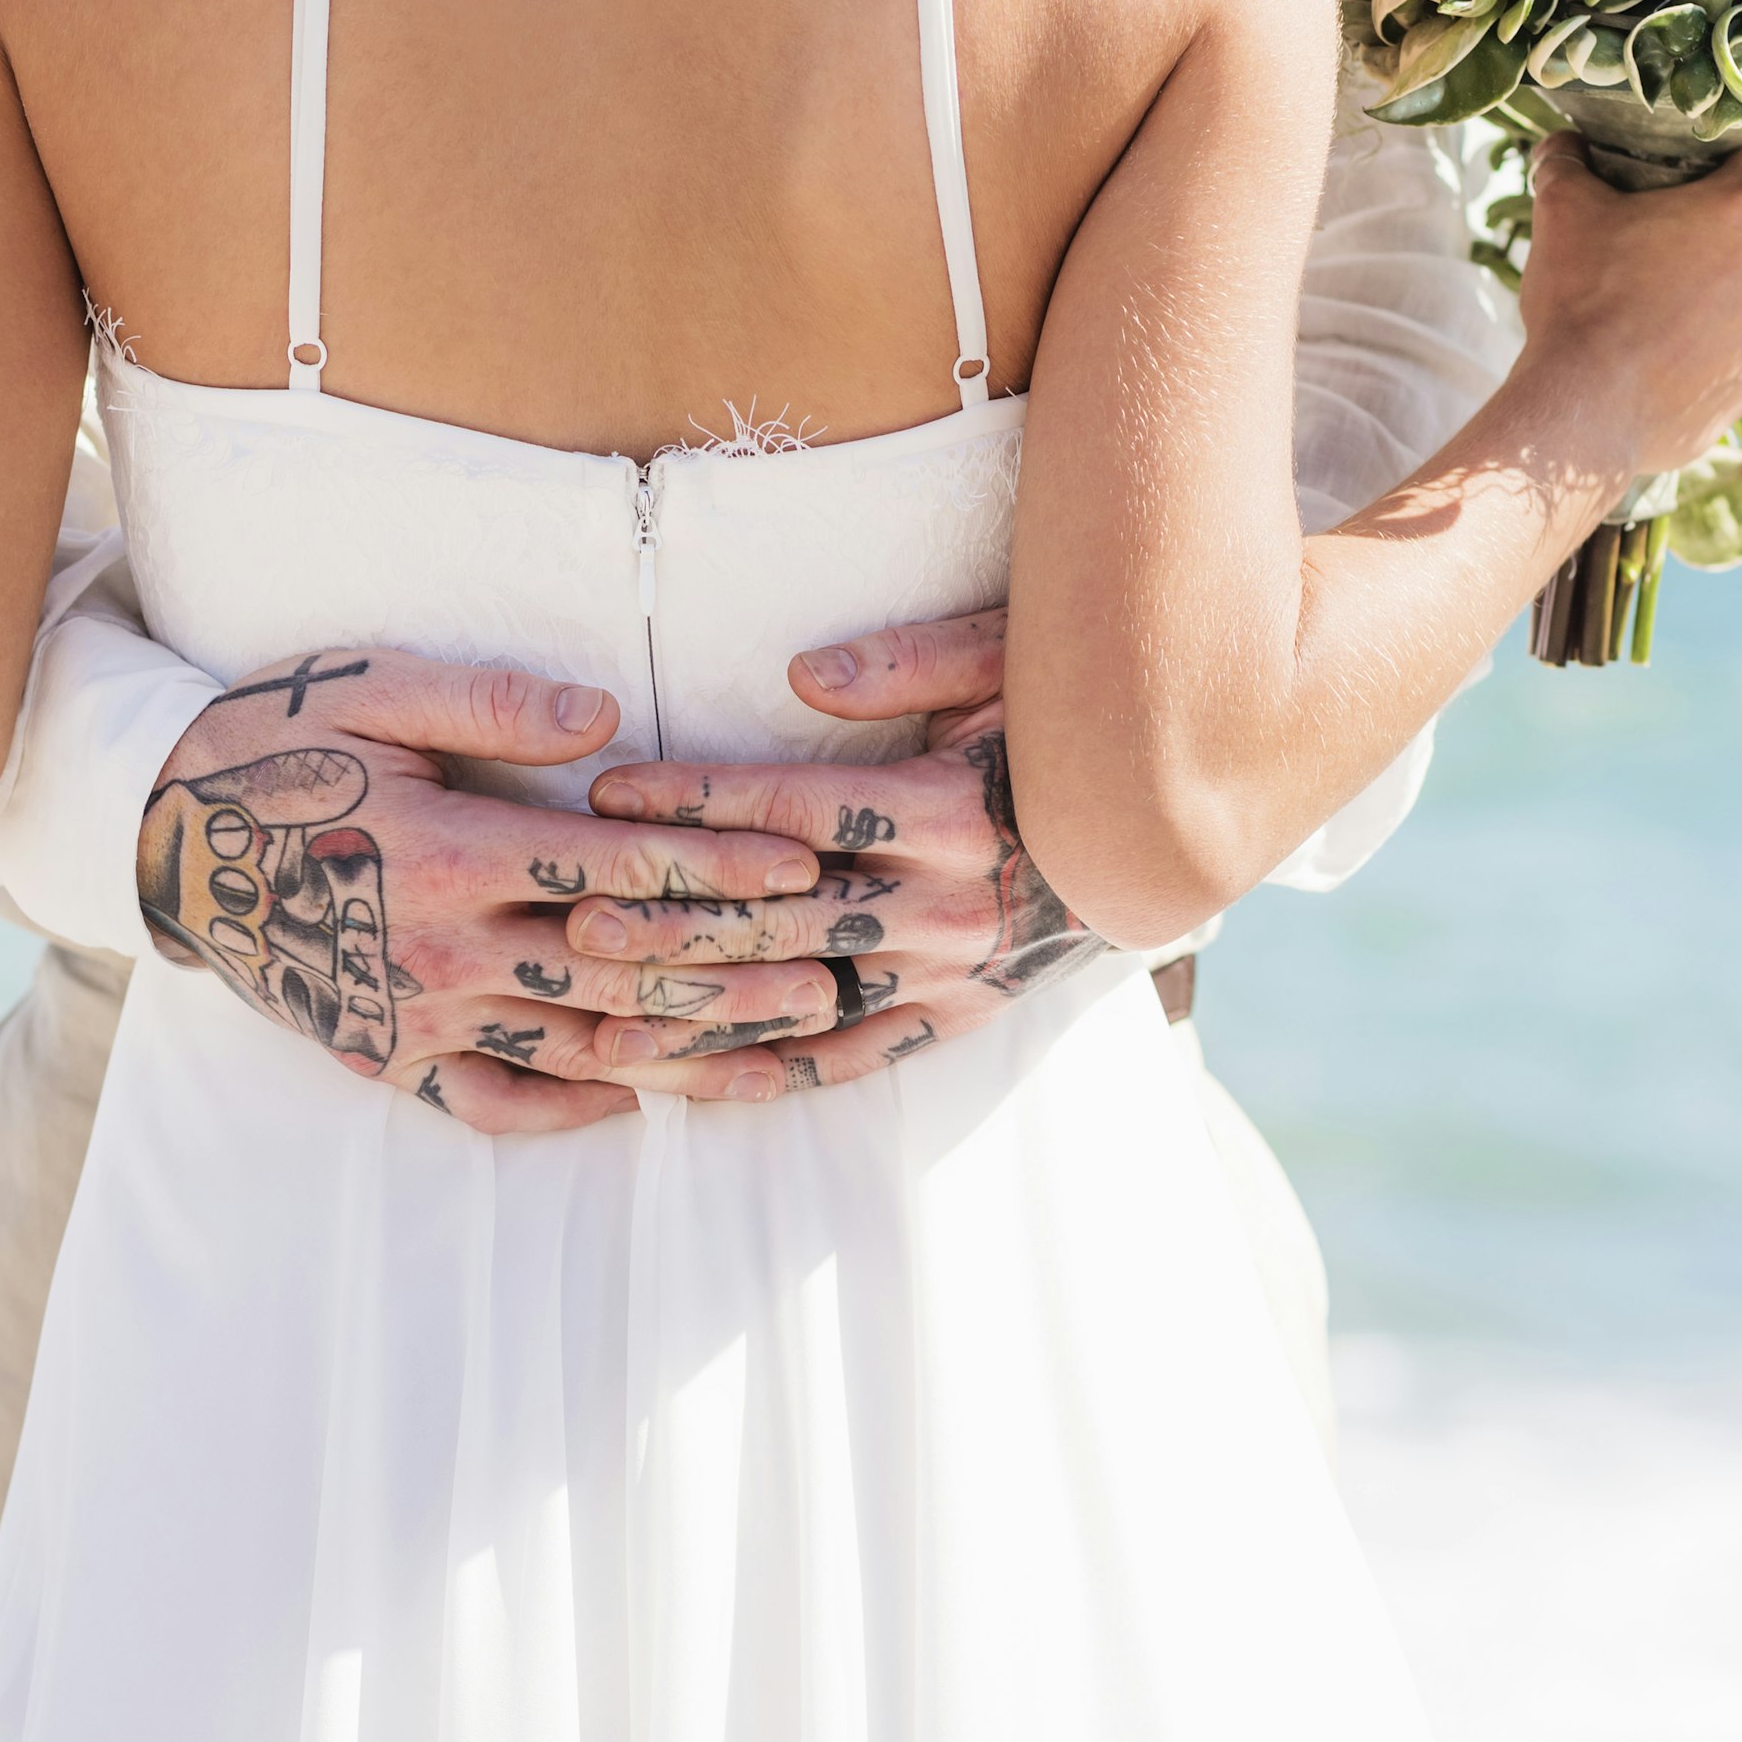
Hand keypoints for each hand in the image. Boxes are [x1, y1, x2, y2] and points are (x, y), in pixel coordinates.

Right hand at [136, 649, 839, 1132]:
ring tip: (779, 1048)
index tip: (802, 865)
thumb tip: (606, 717)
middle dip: (735, 972)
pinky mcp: (383, 1056)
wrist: (157, 841)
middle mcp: (441, 948)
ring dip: (683, 1050)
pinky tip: (636, 1099)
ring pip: (576, 1049)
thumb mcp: (369, 688)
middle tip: (837, 971)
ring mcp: (413, 1015)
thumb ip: (490, 698)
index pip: (615, 869)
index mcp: (449, 850)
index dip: (716, 868)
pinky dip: (568, 1110)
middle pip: (619, 972)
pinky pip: (489, 1105)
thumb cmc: (272, 742)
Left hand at [570, 607, 1107, 1089]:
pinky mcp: (953, 1020)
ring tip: (598, 1017)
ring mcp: (947, 973)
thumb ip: (913, 661)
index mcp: (947, 809)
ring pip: (799, 1002)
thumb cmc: (1072, 732)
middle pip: (781, 918)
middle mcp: (944, 902)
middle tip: (573, 920)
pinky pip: (844, 1060)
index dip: (695, 798)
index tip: (610, 790)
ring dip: (695, 1009)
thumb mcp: (1015, 667)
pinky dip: (761, 1073)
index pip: (793, 808)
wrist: (1168, 838)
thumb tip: (803, 676)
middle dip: (669, 919)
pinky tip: (684, 1079)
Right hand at [1512, 129, 1741, 480]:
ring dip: (1715, 290)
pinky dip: (1713, 344)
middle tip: (1646, 250)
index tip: (1660, 185)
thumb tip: (1563, 145)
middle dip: (1706, 233)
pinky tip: (1663, 354)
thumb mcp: (1562, 209)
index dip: (1696, 166)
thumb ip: (1566, 162)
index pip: (1740, 158)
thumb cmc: (1584, 300)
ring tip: (1653, 311)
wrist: (1586, 413)